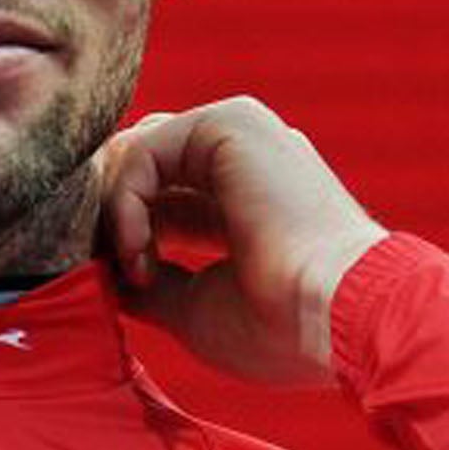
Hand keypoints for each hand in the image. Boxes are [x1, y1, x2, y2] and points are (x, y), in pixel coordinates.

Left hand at [100, 98, 387, 383]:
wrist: (343, 317)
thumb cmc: (283, 326)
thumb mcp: (196, 306)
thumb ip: (152, 282)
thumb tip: (105, 274)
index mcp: (246, 200)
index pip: (160, 196)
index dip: (126, 237)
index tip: (126, 287)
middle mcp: (244, 159)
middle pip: (143, 166)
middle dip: (112, 217)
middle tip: (114, 270)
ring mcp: (240, 135)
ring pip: (136, 153)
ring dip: (116, 213)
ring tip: (133, 268)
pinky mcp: (229, 123)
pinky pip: (141, 151)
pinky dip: (125, 203)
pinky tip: (139, 251)